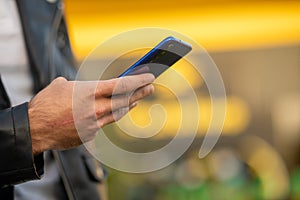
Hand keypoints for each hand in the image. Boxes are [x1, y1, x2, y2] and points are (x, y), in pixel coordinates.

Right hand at [28, 74, 154, 154]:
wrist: (34, 129)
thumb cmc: (45, 105)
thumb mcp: (60, 86)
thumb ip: (76, 86)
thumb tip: (78, 86)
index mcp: (89, 92)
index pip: (120, 85)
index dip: (137, 80)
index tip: (148, 77)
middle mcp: (95, 108)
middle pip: (124, 100)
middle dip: (140, 93)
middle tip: (150, 88)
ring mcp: (94, 123)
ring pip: (117, 113)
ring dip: (128, 105)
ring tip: (136, 99)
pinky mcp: (90, 134)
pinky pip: (103, 124)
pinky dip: (108, 116)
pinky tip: (110, 112)